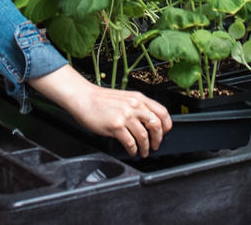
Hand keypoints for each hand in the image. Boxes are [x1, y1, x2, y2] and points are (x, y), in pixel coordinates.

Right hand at [28, 66, 171, 156]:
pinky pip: (130, 142)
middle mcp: (134, 105)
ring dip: (145, 147)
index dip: (166, 125)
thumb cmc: (101, 99)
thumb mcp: (124, 97)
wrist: (84, 98)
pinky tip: (132, 151)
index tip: (165, 132)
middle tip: (155, 145)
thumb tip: (148, 121)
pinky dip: (133, 150)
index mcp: (138, 98)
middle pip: (156, 125)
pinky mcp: (116, 126)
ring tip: (143, 151)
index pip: (162, 112)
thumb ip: (138, 107)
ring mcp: (126, 116)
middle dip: (158, 139)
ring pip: (144, 136)